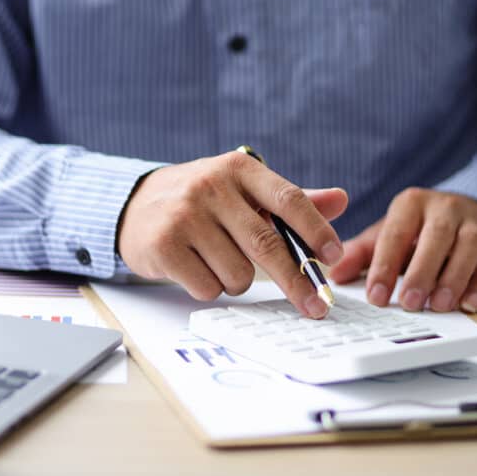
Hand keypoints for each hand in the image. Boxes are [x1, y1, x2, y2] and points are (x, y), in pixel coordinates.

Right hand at [117, 151, 348, 317]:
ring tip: (220, 262)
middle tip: (316, 307)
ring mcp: (184, 216)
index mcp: (238, 169)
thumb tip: (341, 200)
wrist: (134, 205)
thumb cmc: (202, 201)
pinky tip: (196, 267)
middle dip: (296, 281)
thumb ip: (290, 200)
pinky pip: (207, 287)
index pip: (289, 199)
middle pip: (267, 245)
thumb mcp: (243, 191)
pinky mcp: (163, 246)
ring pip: (239, 274)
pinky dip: (210, 287)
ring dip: (238, 281)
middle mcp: (210, 187)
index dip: (316, 231)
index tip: (333, 257)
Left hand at [329, 188, 476, 312]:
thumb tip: (334, 276)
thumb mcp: (390, 235)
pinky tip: (469, 303)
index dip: (384, 265)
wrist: (475, 214)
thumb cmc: (422, 231)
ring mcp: (475, 225)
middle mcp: (445, 209)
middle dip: (420, 272)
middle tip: (407, 302)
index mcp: (411, 205)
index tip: (375, 295)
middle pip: (434, 239)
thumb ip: (362, 254)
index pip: (395, 234)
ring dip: (452, 279)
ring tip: (437, 306)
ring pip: (466, 249)